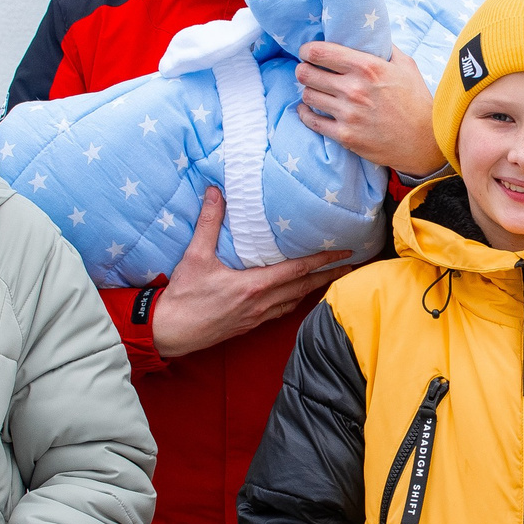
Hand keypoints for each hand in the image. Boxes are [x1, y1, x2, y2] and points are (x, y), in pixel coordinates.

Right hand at [149, 187, 354, 358]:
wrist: (170, 332)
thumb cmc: (184, 296)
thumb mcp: (195, 256)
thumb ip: (209, 222)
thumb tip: (216, 192)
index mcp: (254, 286)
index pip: (298, 271)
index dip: (324, 260)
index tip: (345, 252)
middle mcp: (262, 304)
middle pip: (305, 288)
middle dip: (331, 275)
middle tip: (352, 265)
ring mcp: (258, 317)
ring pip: (296, 302)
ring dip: (316, 289)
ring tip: (331, 277)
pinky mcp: (250, 325)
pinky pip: (282, 312)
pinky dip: (296, 301)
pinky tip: (298, 295)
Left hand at [296, 43, 442, 174]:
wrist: (425, 141)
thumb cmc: (416, 100)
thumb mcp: (406, 65)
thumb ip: (385, 47)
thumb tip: (369, 33)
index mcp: (367, 67)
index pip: (320, 52)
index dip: (308, 50)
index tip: (307, 52)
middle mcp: (354, 89)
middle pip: (306, 73)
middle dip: (303, 70)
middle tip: (307, 71)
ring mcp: (348, 114)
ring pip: (308, 95)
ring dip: (308, 91)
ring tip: (315, 90)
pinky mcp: (345, 136)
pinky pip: (312, 121)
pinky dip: (306, 113)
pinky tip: (308, 108)